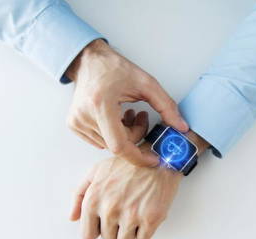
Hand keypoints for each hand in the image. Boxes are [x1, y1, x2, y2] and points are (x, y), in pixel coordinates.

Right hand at [65, 39, 188, 166]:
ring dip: (124, 136)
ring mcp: (77, 122)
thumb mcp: (146, 83)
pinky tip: (115, 118)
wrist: (89, 62)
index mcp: (101, 105)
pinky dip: (112, 134)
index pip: (119, 145)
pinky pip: (99, 141)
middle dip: (135, 136)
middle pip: (117, 146)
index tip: (152, 159)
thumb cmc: (114, 69)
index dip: (138, 157)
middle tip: (140, 116)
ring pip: (109, 146)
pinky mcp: (74, 125)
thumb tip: (181, 127)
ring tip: (127, 114)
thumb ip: (166, 106)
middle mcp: (85, 116)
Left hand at [70, 132, 209, 238]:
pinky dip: (145, 230)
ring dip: (130, 231)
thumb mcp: (97, 171)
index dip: (97, 228)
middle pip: (108, 238)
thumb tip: (73, 217)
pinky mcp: (150, 219)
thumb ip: (80, 195)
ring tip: (135, 211)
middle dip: (115, 228)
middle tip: (124, 210)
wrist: (159, 156)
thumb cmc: (128, 163)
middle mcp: (110, 209)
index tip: (105, 221)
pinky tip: (146, 212)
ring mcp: (131, 215)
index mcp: (93, 199)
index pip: (88, 234)